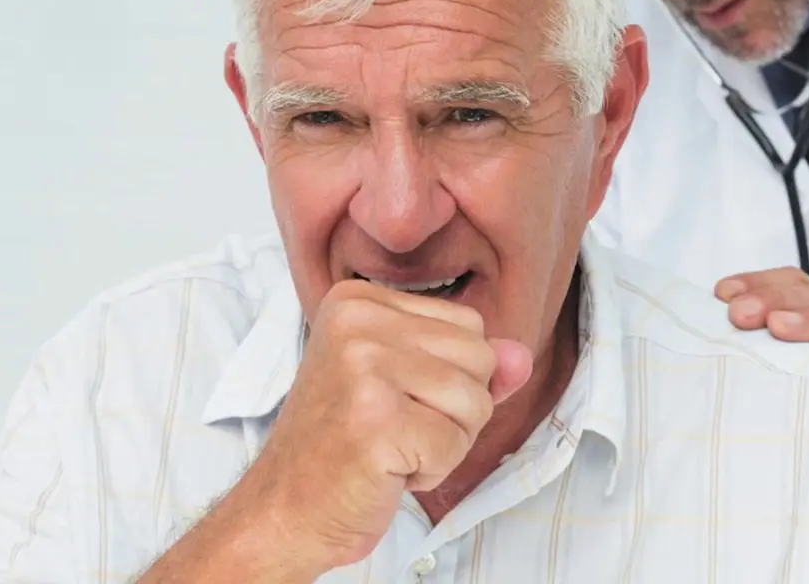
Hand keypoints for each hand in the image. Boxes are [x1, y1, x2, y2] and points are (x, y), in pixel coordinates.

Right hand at [241, 280, 533, 573]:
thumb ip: (470, 368)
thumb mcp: (411, 389)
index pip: (470, 324)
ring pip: (475, 401)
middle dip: (455, 410)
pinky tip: (386, 469)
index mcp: (360, 300)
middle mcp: (357, 320)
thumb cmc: (347, 447)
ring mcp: (363, 366)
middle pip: (479, 357)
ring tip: (391, 448)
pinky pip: (454, 444)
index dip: (450, 377)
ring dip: (446, 442)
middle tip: (393, 429)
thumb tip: (521, 356)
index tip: (391, 400)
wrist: (286, 508)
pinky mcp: (374, 418)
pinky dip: (431, 471)